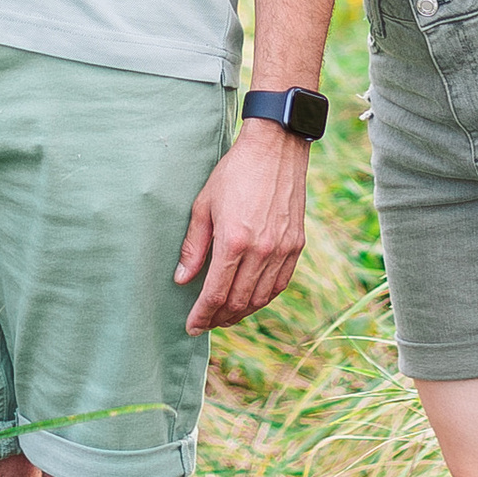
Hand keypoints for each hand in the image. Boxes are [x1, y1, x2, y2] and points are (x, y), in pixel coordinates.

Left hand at [175, 120, 308, 331]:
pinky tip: (252, 298)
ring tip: (226, 315)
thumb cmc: (234, 172)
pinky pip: (280, 283)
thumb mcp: (203, 205)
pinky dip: (265, 297)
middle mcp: (261, 250)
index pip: (215, 293)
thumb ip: (193, 246)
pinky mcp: (296, 244)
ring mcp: (282, 249)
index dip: (202, 315)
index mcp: (234, 240)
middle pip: (239, 301)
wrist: (275, 149)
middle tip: (206, 322)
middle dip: (219, 318)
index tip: (192, 327)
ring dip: (242, 312)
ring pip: (262, 297)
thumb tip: (181, 279)